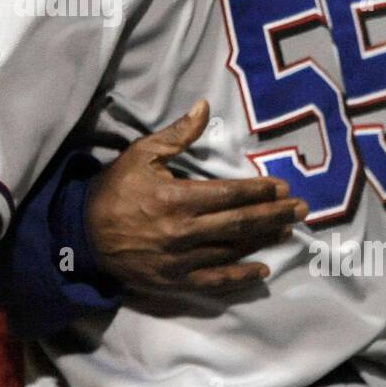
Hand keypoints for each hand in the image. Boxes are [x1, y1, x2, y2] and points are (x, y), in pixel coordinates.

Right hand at [86, 100, 307, 293]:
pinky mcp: (174, 280)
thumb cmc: (115, 189)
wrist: (83, 234)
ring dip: (263, 240)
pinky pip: (214, 280)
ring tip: (287, 230)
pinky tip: (261, 269)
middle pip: (239, 223)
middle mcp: (182, 231)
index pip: (229, 195)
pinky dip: (240, 276)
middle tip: (302, 209)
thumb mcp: (142, 154)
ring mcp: (180, 259)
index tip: (282, 187)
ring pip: (231, 250)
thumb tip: (204, 106)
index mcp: (176, 198)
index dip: (259, 191)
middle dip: (274, 215)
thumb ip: (177, 134)